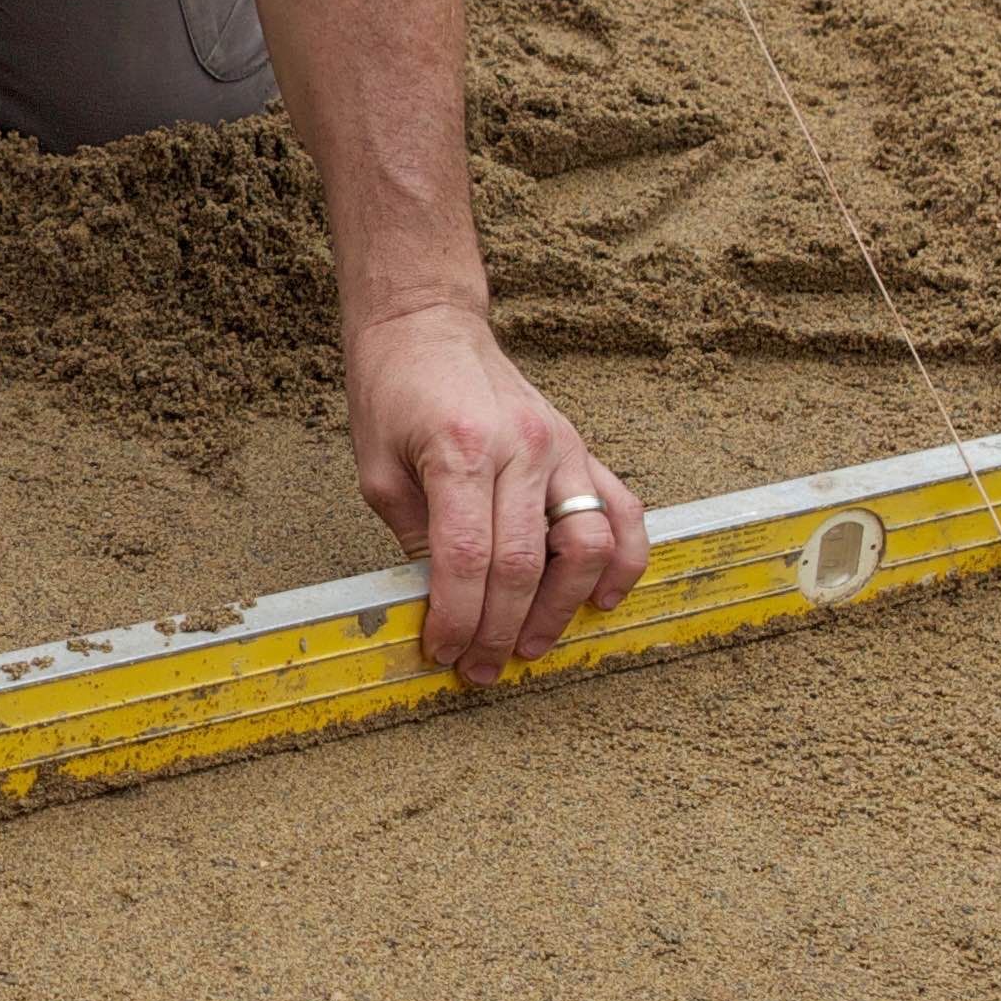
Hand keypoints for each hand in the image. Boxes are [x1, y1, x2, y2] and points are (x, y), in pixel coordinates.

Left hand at [346, 301, 648, 686]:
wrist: (428, 329)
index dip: (457, 618)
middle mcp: (521, 449)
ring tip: (531, 647)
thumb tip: (442, 606)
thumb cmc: (394, 398)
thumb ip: (413, 537)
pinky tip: (601, 600)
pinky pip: (622, 512)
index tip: (444, 654)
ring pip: (586, 546)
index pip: (466, 557)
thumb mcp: (378, 473)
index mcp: (460, 452)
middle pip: (526, 563)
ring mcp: (561, 448)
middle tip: (481, 671)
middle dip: (501, 631)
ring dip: (562, 609)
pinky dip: (621, 562)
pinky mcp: (581, 449)